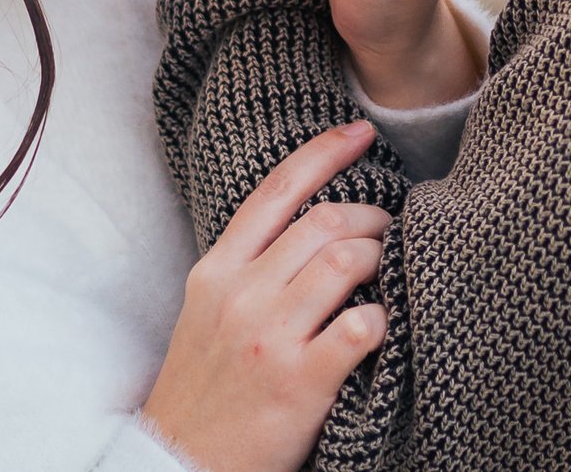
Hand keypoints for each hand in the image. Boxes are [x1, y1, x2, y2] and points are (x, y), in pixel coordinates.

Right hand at [138, 122, 391, 471]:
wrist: (178, 464)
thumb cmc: (203, 390)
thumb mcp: (206, 313)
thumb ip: (246, 268)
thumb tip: (308, 225)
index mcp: (217, 272)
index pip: (275, 192)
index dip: (323, 153)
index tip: (359, 132)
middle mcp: (241, 295)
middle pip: (323, 221)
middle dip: (371, 216)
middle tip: (391, 228)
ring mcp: (270, 337)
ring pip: (346, 262)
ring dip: (380, 260)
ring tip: (390, 273)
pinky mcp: (300, 381)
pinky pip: (361, 327)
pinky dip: (383, 318)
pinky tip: (383, 326)